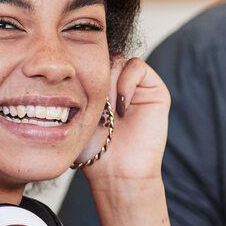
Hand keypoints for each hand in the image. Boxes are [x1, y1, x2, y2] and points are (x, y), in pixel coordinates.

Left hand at [81, 56, 169, 187]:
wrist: (116, 170)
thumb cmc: (94, 148)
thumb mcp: (77, 110)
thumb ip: (77, 83)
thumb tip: (70, 58)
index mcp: (99, 84)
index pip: (88, 58)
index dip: (81, 72)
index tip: (76, 99)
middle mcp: (118, 82)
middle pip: (102, 56)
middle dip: (94, 78)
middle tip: (95, 108)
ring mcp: (136, 85)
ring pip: (117, 59)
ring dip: (108, 82)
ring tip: (108, 111)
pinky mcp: (154, 89)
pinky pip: (137, 66)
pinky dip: (126, 82)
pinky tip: (121, 107)